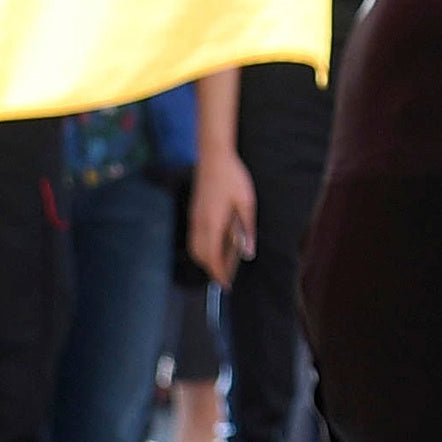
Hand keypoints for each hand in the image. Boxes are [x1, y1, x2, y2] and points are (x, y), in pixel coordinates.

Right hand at [189, 151, 257, 288]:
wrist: (214, 157)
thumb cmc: (233, 177)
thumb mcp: (247, 203)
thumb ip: (247, 230)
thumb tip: (248, 253)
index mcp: (212, 223)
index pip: (212, 257)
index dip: (219, 273)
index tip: (227, 285)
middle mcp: (200, 224)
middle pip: (201, 257)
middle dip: (211, 269)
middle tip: (225, 277)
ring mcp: (194, 218)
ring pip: (195, 249)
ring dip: (205, 260)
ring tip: (220, 264)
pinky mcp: (193, 212)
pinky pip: (194, 239)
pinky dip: (202, 249)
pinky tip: (214, 246)